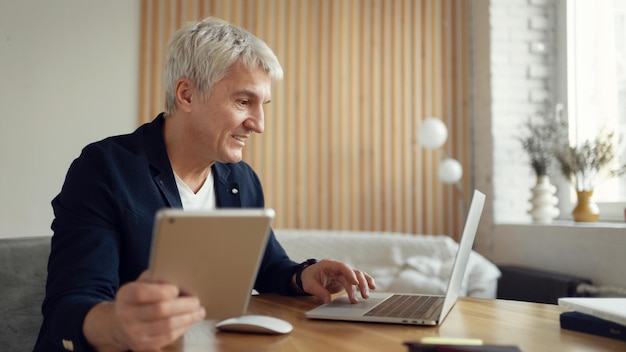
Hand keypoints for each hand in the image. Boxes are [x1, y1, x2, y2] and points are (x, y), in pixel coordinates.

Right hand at [83, 271, 205, 350]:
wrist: (119, 324)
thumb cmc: (137, 299)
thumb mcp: (140, 284)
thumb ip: (155, 279)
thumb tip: (178, 279)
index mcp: (125, 296)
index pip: (142, 293)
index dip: (163, 291)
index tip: (177, 289)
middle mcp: (126, 316)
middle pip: (160, 310)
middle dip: (183, 305)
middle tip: (196, 301)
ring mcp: (134, 333)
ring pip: (167, 326)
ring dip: (188, 318)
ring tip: (199, 312)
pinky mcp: (143, 346)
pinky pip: (168, 337)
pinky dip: (182, 328)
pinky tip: (189, 321)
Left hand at [299, 259, 375, 303]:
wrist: (309, 275)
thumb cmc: (309, 278)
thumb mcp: (310, 285)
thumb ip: (319, 292)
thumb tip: (327, 300)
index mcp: (329, 264)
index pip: (342, 267)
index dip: (350, 274)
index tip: (355, 283)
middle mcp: (339, 267)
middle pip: (353, 272)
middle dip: (359, 284)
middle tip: (362, 296)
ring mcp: (343, 272)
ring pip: (358, 275)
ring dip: (364, 284)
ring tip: (366, 295)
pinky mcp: (346, 278)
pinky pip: (358, 278)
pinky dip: (365, 282)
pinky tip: (373, 287)